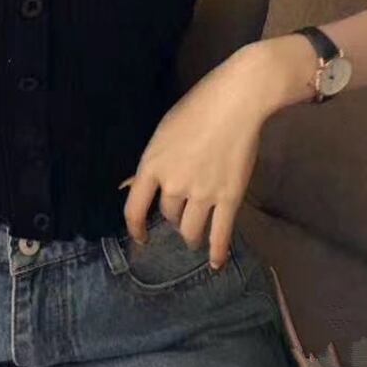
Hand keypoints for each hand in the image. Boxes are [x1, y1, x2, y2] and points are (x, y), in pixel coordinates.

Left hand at [118, 47, 276, 270]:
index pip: (134, 208)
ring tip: (193, 236)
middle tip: (181, 215)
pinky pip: (220, 233)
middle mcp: (173, 185)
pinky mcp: (229, 198)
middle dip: (173, 217)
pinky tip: (215, 262)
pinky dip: (217, 251)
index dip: (136, 227)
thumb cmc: (195, 110)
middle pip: (168, 215)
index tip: (141, 236)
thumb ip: (152, 165)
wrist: (233, 104)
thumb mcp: (163, 134)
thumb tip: (133, 186)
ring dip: (191, 235)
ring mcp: (202, 194)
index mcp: (152, 165)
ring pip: (190, 229)